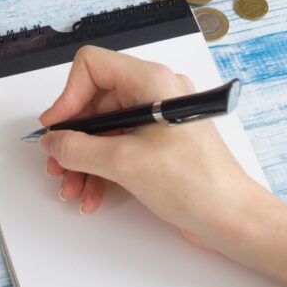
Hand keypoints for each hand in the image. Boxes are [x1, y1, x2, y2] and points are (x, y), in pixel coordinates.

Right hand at [39, 47, 286, 286]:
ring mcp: (156, 120)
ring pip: (102, 130)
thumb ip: (78, 148)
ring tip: (72, 189)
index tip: (57, 127)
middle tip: (56, 164)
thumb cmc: (196, 183)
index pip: (92, 67)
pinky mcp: (157, 145)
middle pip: (93, 103)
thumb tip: (52, 141)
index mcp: (151, 81)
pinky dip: (100, 170)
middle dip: (72, 138)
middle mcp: (153, 94)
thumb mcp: (124, 162)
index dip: (68, 95)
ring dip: (82, 160)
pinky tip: (92, 196)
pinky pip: (117, 148)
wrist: (234, 220)